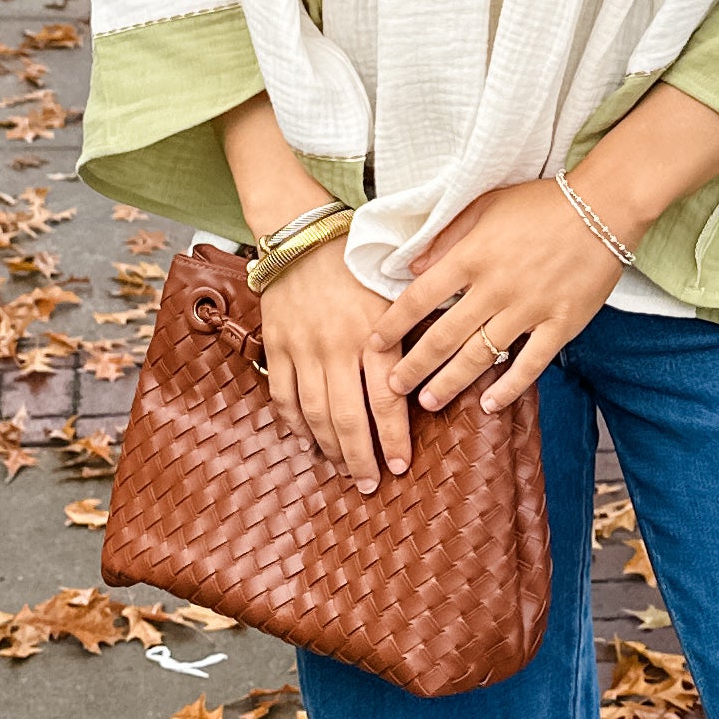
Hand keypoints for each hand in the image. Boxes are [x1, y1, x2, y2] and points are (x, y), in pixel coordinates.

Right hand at [258, 240, 413, 491]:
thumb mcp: (395, 290)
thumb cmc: (358, 263)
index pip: (385, 399)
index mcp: (373, 333)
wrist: (302, 234)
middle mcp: (336, 345)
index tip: (400, 465)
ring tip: (344, 470)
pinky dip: (294, 425)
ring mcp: (302, 348)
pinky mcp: (276, 346)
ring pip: (314, 414)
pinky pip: (283, 396)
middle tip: (371, 484)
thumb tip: (442, 366)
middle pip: (348, 417)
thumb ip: (413, 330)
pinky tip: (308, 442)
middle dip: (361, 457)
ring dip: (330, 448)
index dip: (393, 437)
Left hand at [374, 177, 627, 414]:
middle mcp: (496, 287)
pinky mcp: (561, 324)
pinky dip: (509, 387)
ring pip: (481, 356)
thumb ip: (447, 236)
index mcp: (472, 257)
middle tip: (392, 388)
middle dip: (414, 365)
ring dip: (450, 382)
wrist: (603, 207)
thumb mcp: (486, 204)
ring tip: (428, 400)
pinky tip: (489, 403)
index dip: (394, 324)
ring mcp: (529, 309)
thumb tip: (412, 267)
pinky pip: (531, 363)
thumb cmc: (542, 202)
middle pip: (444, 336)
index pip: (420, 297)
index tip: (375, 343)